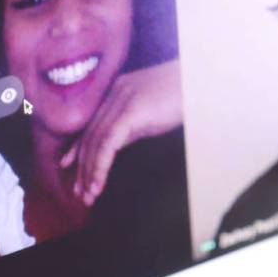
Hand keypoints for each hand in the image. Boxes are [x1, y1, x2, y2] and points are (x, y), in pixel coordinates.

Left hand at [60, 59, 182, 205]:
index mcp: (120, 89)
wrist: (207, 81)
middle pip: (91, 134)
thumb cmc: (189, 95)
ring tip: (89, 195)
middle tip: (80, 192)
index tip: (69, 167)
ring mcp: (122, 99)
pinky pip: (107, 143)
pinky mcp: (131, 110)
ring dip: (90, 171)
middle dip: (83, 166)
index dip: (79, 147)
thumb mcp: (156, 111)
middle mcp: (116, 91)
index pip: (94, 122)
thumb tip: (121, 142)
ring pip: (96, 141)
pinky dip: (100, 166)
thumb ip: (136, 123)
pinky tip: (99, 183)